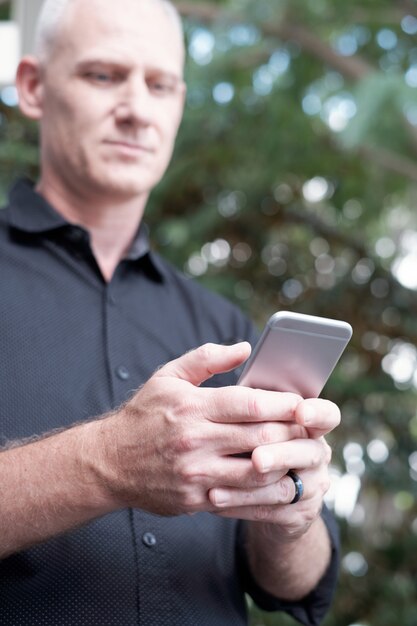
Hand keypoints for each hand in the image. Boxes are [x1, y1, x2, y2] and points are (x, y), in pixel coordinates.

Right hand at [94, 342, 306, 515]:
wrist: (109, 462)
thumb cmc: (144, 415)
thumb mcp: (168, 377)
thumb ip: (206, 359)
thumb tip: (246, 348)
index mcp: (192, 407)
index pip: (250, 404)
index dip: (284, 403)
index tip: (303, 402)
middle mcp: (195, 441)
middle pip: (261, 437)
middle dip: (293, 433)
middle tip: (311, 429)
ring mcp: (196, 474)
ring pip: (258, 473)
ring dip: (287, 464)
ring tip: (303, 455)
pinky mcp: (196, 500)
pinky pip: (242, 499)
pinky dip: (268, 494)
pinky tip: (283, 484)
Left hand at [208, 398, 339, 542]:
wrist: (257, 488)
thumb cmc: (249, 436)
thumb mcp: (249, 410)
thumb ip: (246, 387)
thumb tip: (239, 352)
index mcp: (310, 423)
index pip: (327, 414)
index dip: (317, 413)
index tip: (300, 412)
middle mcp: (316, 453)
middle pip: (307, 451)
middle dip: (279, 454)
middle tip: (256, 457)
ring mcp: (311, 486)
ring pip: (285, 487)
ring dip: (252, 487)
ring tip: (220, 484)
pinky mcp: (297, 514)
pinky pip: (269, 511)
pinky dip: (239, 505)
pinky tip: (213, 498)